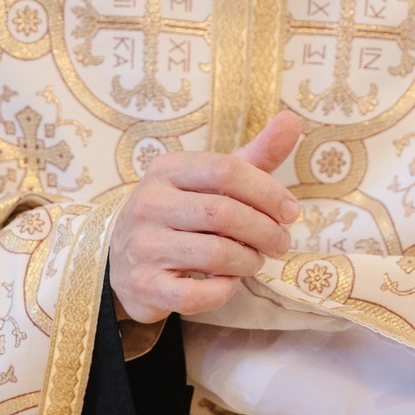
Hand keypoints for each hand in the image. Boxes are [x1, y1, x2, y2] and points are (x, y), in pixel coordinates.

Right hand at [109, 111, 302, 325]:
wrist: (122, 261)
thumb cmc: (180, 214)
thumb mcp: (211, 181)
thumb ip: (253, 155)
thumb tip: (292, 119)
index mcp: (166, 169)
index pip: (227, 170)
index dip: (268, 192)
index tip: (289, 211)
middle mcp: (149, 203)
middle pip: (225, 212)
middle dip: (265, 231)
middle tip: (280, 243)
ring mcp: (143, 246)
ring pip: (216, 254)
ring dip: (249, 261)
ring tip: (254, 260)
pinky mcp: (144, 285)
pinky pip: (198, 294)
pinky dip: (223, 291)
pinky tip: (226, 282)